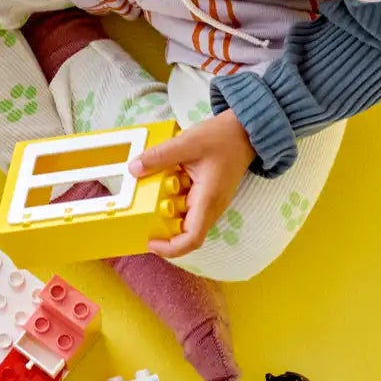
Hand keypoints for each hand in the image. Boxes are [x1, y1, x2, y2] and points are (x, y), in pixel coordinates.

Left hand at [131, 112, 253, 257]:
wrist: (245, 131)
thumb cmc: (223, 137)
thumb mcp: (187, 142)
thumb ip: (160, 156)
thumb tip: (134, 169)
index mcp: (208, 199)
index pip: (192, 238)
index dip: (170, 248)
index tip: (150, 242)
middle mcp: (211, 206)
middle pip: (186, 233)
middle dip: (163, 231)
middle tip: (143, 219)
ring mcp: (210, 202)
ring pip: (185, 220)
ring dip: (167, 213)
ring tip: (149, 197)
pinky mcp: (207, 195)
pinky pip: (188, 206)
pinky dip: (173, 200)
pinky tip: (163, 182)